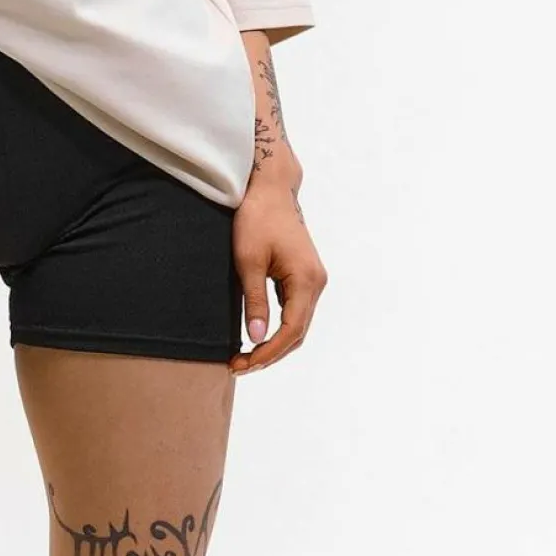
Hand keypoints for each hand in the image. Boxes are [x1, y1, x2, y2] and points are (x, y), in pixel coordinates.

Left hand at [229, 174, 326, 375]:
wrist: (269, 189)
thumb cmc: (255, 220)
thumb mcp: (248, 262)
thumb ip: (253, 301)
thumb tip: (256, 337)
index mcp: (306, 280)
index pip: (291, 331)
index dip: (267, 352)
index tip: (243, 364)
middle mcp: (316, 282)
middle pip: (297, 333)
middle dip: (270, 353)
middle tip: (239, 366)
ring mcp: (313, 279)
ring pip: (297, 324)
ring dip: (274, 343)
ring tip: (245, 357)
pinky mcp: (304, 275)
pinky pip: (295, 310)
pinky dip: (279, 328)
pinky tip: (257, 336)